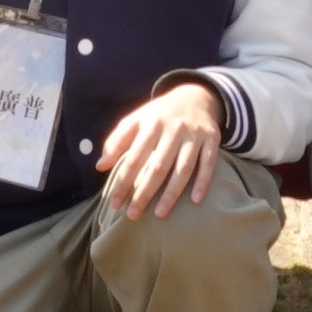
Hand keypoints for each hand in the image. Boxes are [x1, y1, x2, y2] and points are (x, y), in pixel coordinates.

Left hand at [95, 81, 227, 219]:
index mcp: (151, 124)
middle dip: (144, 192)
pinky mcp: (212, 139)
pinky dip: (202, 182)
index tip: (114, 204)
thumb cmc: (160, 115)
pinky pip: (208, 163)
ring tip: (159, 214)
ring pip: (183, 168)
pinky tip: (195, 201)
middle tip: (133, 215)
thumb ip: (116, 141)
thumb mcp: (136, 120)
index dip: (123, 182)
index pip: (134, 158)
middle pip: (158, 166)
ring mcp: (194, 135)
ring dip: (172, 193)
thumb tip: (99, 166)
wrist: (196, 96)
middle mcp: (173, 129)